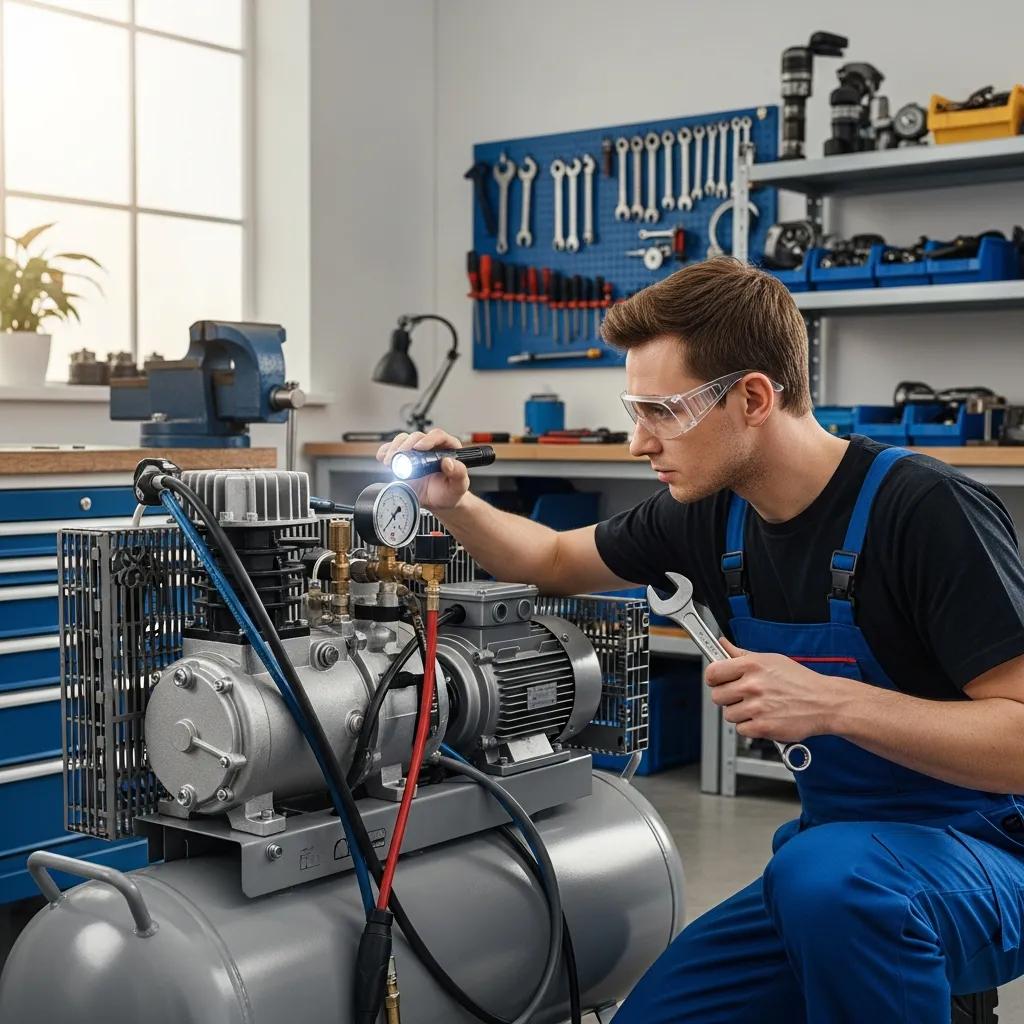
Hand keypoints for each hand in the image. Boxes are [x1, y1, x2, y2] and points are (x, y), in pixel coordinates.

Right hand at [376, 428, 469, 512]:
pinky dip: (385, 453)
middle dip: (406, 445)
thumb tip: (448, 462)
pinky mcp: (403, 459)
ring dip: (394, 448)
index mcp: (448, 448)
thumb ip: (458, 473)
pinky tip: (384, 459)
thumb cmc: (450, 492)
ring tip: (391, 461)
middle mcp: (430, 447)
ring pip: (403, 440)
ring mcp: (416, 453)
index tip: (419, 447)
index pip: (437, 435)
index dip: (428, 439)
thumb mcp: (459, 485)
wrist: (438, 502)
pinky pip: (391, 450)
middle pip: (417, 436)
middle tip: (401, 455)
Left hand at [704, 639, 858, 742]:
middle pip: (717, 696)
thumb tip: (723, 645)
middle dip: (727, 697)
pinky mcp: (763, 727)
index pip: (713, 673)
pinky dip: (751, 727)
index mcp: (752, 665)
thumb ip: (742, 654)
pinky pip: (741, 729)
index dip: (713, 678)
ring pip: (729, 714)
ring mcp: (757, 707)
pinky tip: (764, 718)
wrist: (824, 702)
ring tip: (758, 707)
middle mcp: (753, 685)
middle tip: (742, 696)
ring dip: (740, 714)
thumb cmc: (800, 680)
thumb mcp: (771, 659)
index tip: (718, 680)